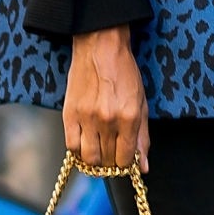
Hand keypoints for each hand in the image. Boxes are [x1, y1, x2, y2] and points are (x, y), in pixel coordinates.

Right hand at [64, 25, 149, 172]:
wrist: (100, 47)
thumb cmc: (124, 73)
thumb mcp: (141, 103)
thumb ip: (142, 137)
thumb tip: (143, 166)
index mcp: (129, 117)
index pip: (125, 159)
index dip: (125, 164)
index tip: (124, 159)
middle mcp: (108, 120)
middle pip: (107, 160)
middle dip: (111, 162)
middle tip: (112, 154)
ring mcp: (87, 118)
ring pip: (89, 158)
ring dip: (95, 159)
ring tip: (98, 150)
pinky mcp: (70, 113)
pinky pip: (71, 146)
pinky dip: (78, 150)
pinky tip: (85, 142)